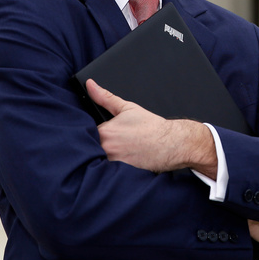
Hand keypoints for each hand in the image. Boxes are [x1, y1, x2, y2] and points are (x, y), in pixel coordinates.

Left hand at [86, 80, 215, 174]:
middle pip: (90, 150)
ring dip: (102, 160)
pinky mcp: (122, 175)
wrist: (171, 142)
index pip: (86, 135)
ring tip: (119, 155)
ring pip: (98, 163)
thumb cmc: (151, 127)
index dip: (91, 136)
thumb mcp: (126, 108)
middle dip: (96, 149)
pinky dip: (112, 171)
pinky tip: (122, 164)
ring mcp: (113, 163)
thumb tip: (90, 85)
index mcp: (105, 131)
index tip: (104, 137)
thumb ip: (105, 97)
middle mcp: (106, 148)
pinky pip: (109, 174)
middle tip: (114, 147)